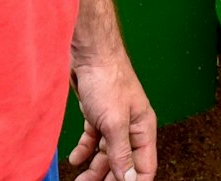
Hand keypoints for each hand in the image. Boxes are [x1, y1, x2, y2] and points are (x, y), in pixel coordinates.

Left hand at [68, 52, 156, 180]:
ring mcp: (113, 121)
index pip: (145, 166)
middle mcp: (131, 127)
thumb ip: (121, 153)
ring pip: (106, 154)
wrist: (88, 52)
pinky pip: (92, 140)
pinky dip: (84, 150)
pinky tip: (75, 159)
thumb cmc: (107, 78)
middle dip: (110, 178)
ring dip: (94, 169)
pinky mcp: (96, 114)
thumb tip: (129, 179)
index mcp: (143, 129)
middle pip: (124, 163)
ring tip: (81, 180)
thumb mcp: (114, 122)